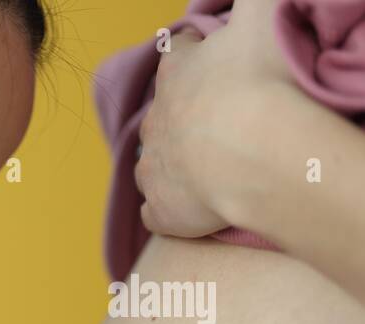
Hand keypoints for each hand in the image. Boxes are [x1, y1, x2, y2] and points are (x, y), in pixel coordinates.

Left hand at [136, 0, 295, 237]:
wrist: (255, 153)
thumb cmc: (261, 81)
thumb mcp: (262, 17)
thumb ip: (254, 2)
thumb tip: (250, 0)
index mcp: (176, 72)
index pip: (177, 52)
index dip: (195, 54)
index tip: (214, 58)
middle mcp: (155, 120)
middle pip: (162, 113)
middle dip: (185, 115)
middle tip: (222, 121)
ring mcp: (151, 168)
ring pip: (153, 163)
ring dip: (174, 164)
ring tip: (209, 168)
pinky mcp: (160, 211)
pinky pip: (156, 212)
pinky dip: (170, 210)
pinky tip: (193, 207)